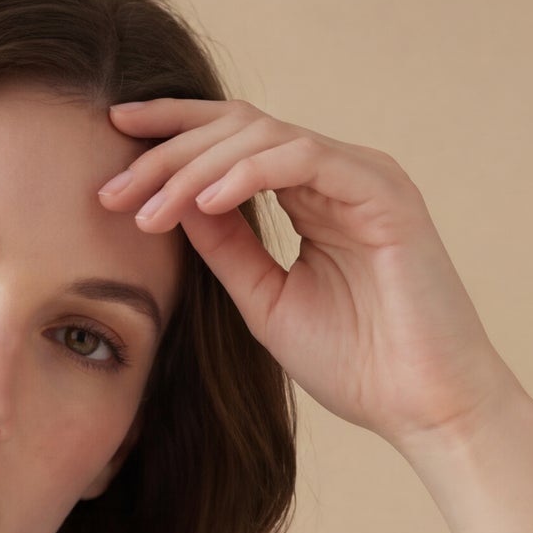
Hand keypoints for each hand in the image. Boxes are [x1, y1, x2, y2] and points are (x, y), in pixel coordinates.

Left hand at [100, 98, 521, 452]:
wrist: (423, 405)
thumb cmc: (358, 364)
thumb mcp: (266, 302)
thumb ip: (228, 251)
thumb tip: (176, 205)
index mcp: (312, 195)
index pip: (233, 142)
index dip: (172, 135)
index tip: (110, 145)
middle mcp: (336, 173)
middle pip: (238, 128)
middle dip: (167, 153)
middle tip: (110, 188)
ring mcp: (361, 175)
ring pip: (262, 137)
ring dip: (196, 169)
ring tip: (146, 210)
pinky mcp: (383, 190)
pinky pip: (302, 159)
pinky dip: (248, 175)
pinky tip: (204, 201)